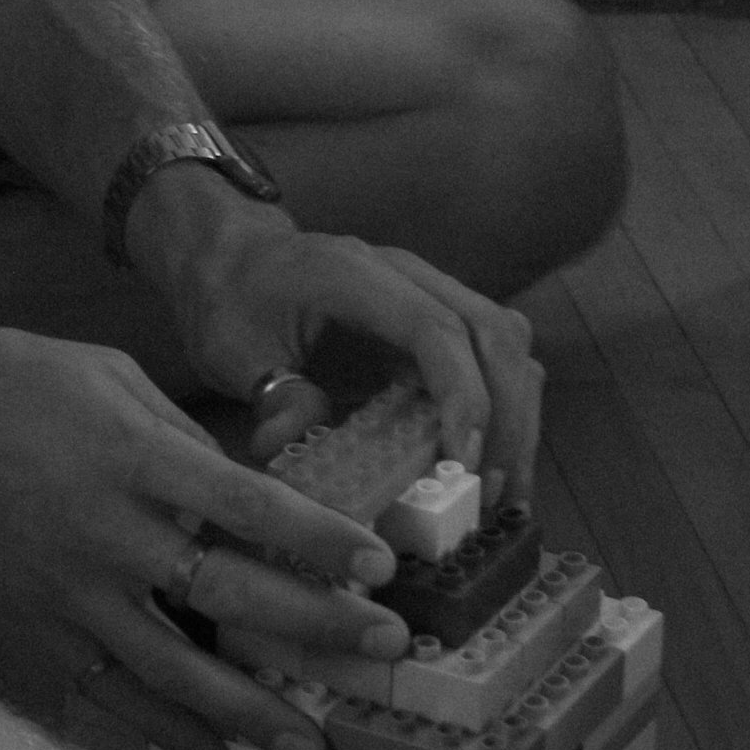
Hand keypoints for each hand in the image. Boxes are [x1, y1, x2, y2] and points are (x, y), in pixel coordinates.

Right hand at [0, 324, 419, 749]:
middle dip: (317, 628)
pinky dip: (163, 734)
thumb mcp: (114, 380)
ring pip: (175, 670)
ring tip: (315, 744)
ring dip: (252, 712)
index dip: (321, 540)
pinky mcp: (38, 629)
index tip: (382, 568)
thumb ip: (187, 442)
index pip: (247, 506)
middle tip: (388, 650)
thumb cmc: (20, 382)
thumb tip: (253, 494)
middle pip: (228, 596)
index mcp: (133, 458)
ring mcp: (69, 591)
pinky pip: (108, 695)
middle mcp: (108, 533)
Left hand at [141, 195, 544, 516]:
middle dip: (506, 416)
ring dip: (518, 413)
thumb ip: (272, 397)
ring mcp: (428, 285)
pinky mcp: (438, 310)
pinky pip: (495, 348)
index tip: (463, 459)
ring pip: (506, 338)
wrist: (232, 258)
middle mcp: (404, 271)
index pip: (432, 327)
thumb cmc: (231, 302)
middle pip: (490, 332)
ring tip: (503, 487)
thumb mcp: (232, 351)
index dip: (460, 394)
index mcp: (352, 273)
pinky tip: (498, 456)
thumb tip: (296, 444)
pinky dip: (508, 401)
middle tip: (492, 491)